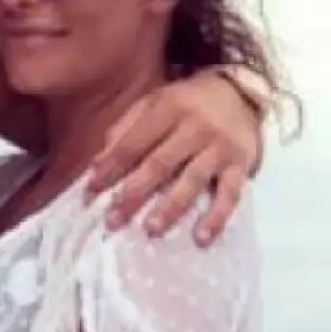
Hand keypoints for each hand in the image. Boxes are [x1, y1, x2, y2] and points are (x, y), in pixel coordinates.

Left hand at [86, 70, 261, 244]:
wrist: (241, 93)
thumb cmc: (187, 105)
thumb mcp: (155, 103)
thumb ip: (125, 130)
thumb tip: (96, 164)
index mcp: (168, 108)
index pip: (134, 143)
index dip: (111, 169)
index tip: (90, 194)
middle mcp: (195, 126)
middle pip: (160, 164)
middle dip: (134, 193)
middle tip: (113, 221)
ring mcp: (219, 147)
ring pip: (192, 179)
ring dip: (170, 207)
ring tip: (151, 229)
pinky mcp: (241, 165)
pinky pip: (230, 194)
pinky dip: (216, 217)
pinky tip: (201, 238)